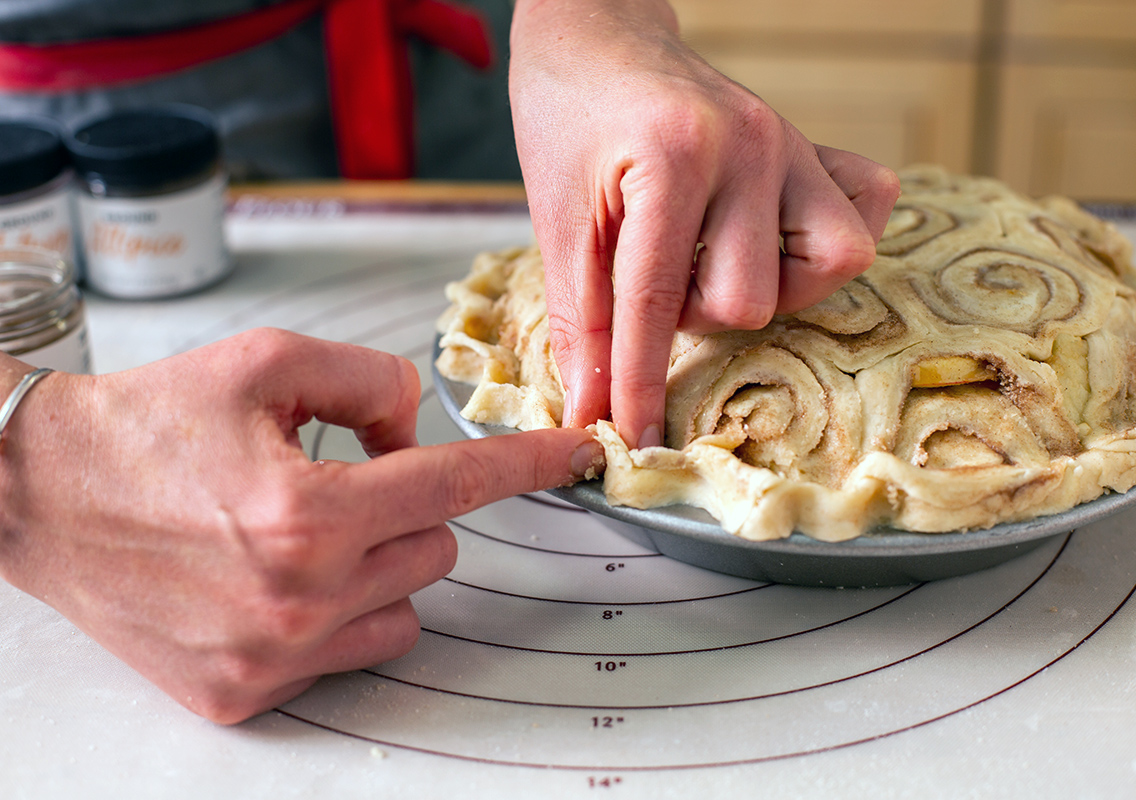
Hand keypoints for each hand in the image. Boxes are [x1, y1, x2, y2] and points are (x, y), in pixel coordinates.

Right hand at [0, 329, 600, 722]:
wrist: (41, 493)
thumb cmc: (148, 424)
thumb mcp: (266, 363)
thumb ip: (371, 379)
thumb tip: (421, 428)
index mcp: (306, 512)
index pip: (456, 485)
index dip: (528, 465)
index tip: (578, 456)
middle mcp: (296, 598)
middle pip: (438, 549)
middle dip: (409, 506)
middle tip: (341, 480)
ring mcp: (271, 657)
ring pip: (405, 605)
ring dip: (379, 563)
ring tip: (301, 532)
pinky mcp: (244, 694)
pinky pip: (352, 653)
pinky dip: (340, 613)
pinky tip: (276, 579)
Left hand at [510, 0, 900, 446]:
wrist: (599, 35)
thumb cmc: (570, 120)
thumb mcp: (557, 219)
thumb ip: (580, 318)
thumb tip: (593, 410)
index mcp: (672, 156)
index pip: (657, 302)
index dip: (638, 384)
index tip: (630, 440)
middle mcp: (750, 145)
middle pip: (750, 300)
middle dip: (694, 314)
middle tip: (657, 275)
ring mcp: (792, 143)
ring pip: (825, 267)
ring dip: (758, 286)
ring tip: (708, 259)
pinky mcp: (816, 147)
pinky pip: (868, 210)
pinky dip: (823, 243)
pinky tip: (768, 237)